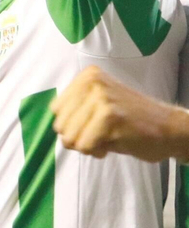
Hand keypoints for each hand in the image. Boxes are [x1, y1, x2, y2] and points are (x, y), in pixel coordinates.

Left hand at [52, 65, 188, 161]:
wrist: (171, 129)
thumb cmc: (131, 121)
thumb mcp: (99, 104)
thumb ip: (74, 109)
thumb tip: (55, 127)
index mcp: (88, 76)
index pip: (56, 111)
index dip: (73, 124)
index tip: (96, 121)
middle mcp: (93, 82)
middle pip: (60, 126)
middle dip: (80, 137)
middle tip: (105, 131)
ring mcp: (101, 98)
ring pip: (70, 139)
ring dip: (89, 145)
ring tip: (111, 135)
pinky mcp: (110, 117)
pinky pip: (85, 146)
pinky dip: (99, 151)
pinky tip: (118, 140)